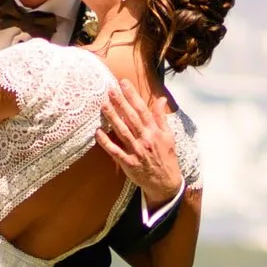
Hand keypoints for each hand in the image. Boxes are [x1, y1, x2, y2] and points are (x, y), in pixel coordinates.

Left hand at [97, 80, 183, 205]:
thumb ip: (161, 117)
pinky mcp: (128, 163)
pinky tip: (98, 132)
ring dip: (112, 118)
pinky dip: (106, 142)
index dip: (133, 96)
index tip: (124, 83)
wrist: (165, 182)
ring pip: (122, 131)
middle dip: (121, 103)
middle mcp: (145, 139)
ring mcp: (136, 151)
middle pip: (131, 118)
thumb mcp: (169, 136)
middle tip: (110, 89)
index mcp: (155, 131)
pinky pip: (115, 151)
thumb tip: (161, 99)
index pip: (142, 110)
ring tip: (103, 105)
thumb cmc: (166, 157)